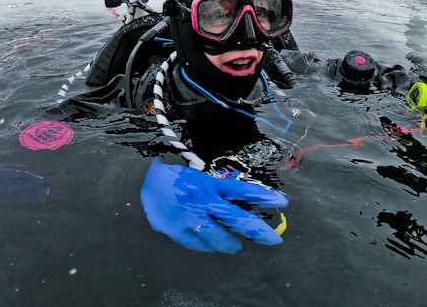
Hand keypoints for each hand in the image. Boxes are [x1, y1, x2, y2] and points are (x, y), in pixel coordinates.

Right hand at [140, 159, 286, 252]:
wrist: (143, 184)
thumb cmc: (177, 180)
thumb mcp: (201, 179)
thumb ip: (219, 191)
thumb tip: (243, 202)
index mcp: (210, 184)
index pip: (242, 190)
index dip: (263, 196)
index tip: (283, 201)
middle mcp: (204, 201)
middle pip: (237, 219)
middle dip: (258, 231)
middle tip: (274, 240)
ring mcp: (191, 218)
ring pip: (219, 239)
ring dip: (230, 244)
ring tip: (236, 246)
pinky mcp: (178, 231)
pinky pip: (200, 244)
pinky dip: (208, 245)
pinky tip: (211, 245)